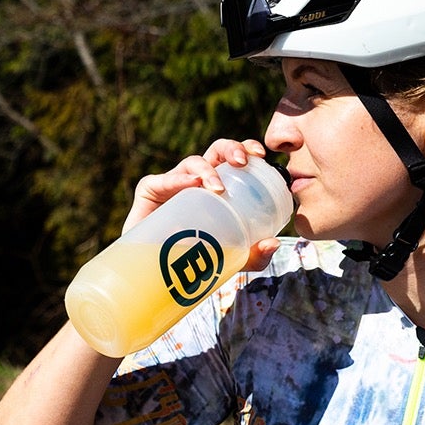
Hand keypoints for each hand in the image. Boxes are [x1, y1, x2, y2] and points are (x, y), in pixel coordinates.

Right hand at [121, 138, 281, 272]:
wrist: (158, 275)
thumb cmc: (196, 258)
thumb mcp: (234, 259)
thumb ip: (255, 255)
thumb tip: (274, 242)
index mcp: (219, 186)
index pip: (234, 160)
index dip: (247, 150)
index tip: (262, 155)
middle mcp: (198, 179)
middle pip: (217, 152)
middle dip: (232, 149)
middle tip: (243, 162)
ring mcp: (173, 184)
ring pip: (193, 162)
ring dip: (208, 170)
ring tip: (218, 188)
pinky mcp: (150, 191)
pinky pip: (163, 180)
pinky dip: (178, 180)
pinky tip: (191, 183)